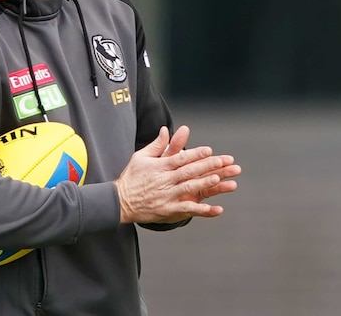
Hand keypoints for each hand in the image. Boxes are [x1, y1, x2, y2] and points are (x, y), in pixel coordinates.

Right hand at [113, 125, 240, 223]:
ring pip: (188, 188)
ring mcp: (166, 196)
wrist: (118, 201)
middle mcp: (164, 180)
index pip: (180, 158)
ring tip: (218, 179)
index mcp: (160, 166)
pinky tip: (215, 208)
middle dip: (206, 166)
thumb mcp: (141, 157)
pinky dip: (200, 210)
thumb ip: (157, 145)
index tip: (209, 150)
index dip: (195, 154)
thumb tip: (165, 129)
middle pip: (188, 171)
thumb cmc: (132, 177)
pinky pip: (185, 209)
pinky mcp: (166, 210)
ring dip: (203, 183)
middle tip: (222, 161)